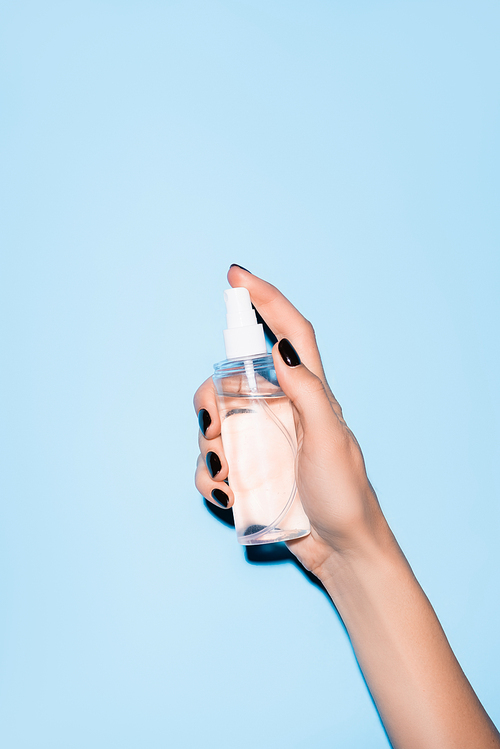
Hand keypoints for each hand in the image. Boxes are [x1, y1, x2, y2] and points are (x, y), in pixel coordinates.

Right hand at [194, 266, 389, 578]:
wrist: (340, 551)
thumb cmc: (345, 493)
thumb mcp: (331, 440)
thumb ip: (309, 393)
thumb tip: (282, 346)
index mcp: (308, 393)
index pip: (288, 331)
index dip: (264, 299)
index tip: (235, 276)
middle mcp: (280, 410)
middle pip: (230, 380)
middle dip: (212, 399)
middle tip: (218, 427)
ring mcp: (261, 440)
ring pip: (214, 422)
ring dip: (211, 446)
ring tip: (229, 475)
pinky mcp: (248, 470)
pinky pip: (213, 462)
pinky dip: (210, 476)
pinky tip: (228, 494)